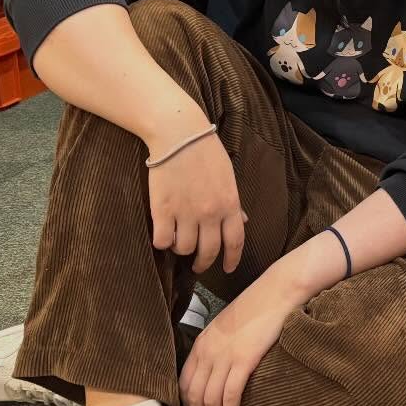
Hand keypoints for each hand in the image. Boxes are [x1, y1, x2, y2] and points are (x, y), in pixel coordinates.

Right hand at [146, 126, 245, 275]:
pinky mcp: (163, 210)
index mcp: (230, 204)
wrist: (180, 136)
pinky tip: (163, 234)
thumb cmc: (206, 153)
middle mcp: (210, 213)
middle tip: (198, 265)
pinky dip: (162, 242)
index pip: (236, 241)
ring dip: (181, 248)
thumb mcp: (228, 177)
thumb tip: (243, 222)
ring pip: (184, 248)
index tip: (228, 269)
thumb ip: (234, 203)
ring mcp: (186, 213)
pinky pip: (162, 241)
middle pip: (209, 251)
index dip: (232, 259)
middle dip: (204, 263)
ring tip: (178, 240)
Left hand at [179, 264, 303, 405]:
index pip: (184, 383)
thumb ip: (216, 345)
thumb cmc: (257, 305)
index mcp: (202, 342)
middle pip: (195, 395)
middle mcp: (208, 351)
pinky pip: (230, 394)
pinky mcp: (244, 359)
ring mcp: (225, 355)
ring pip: (211, 399)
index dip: (189, 404)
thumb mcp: (226, 324)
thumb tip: (216, 368)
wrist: (278, 290)